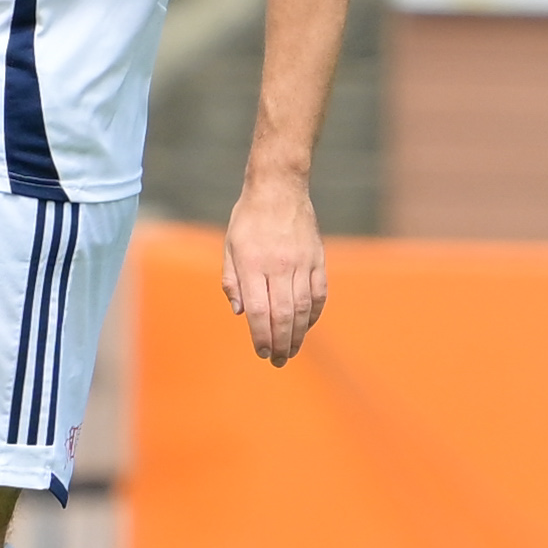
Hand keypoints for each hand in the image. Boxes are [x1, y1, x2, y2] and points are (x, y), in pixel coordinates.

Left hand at [222, 168, 325, 365]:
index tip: (261, 351)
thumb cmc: (248, 218)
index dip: (260, 335)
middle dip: (281, 343)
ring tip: (293, 351)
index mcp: (252, 264)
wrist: (279, 188)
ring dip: (299, 335)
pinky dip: (314, 314)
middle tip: (278, 360)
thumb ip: (232, 280)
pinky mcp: (317, 259)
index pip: (257, 310)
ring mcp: (301, 263)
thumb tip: (238, 312)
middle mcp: (278, 266)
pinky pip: (319, 294)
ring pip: (303, 308)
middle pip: (283, 315)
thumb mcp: (229, 245)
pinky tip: (308, 326)